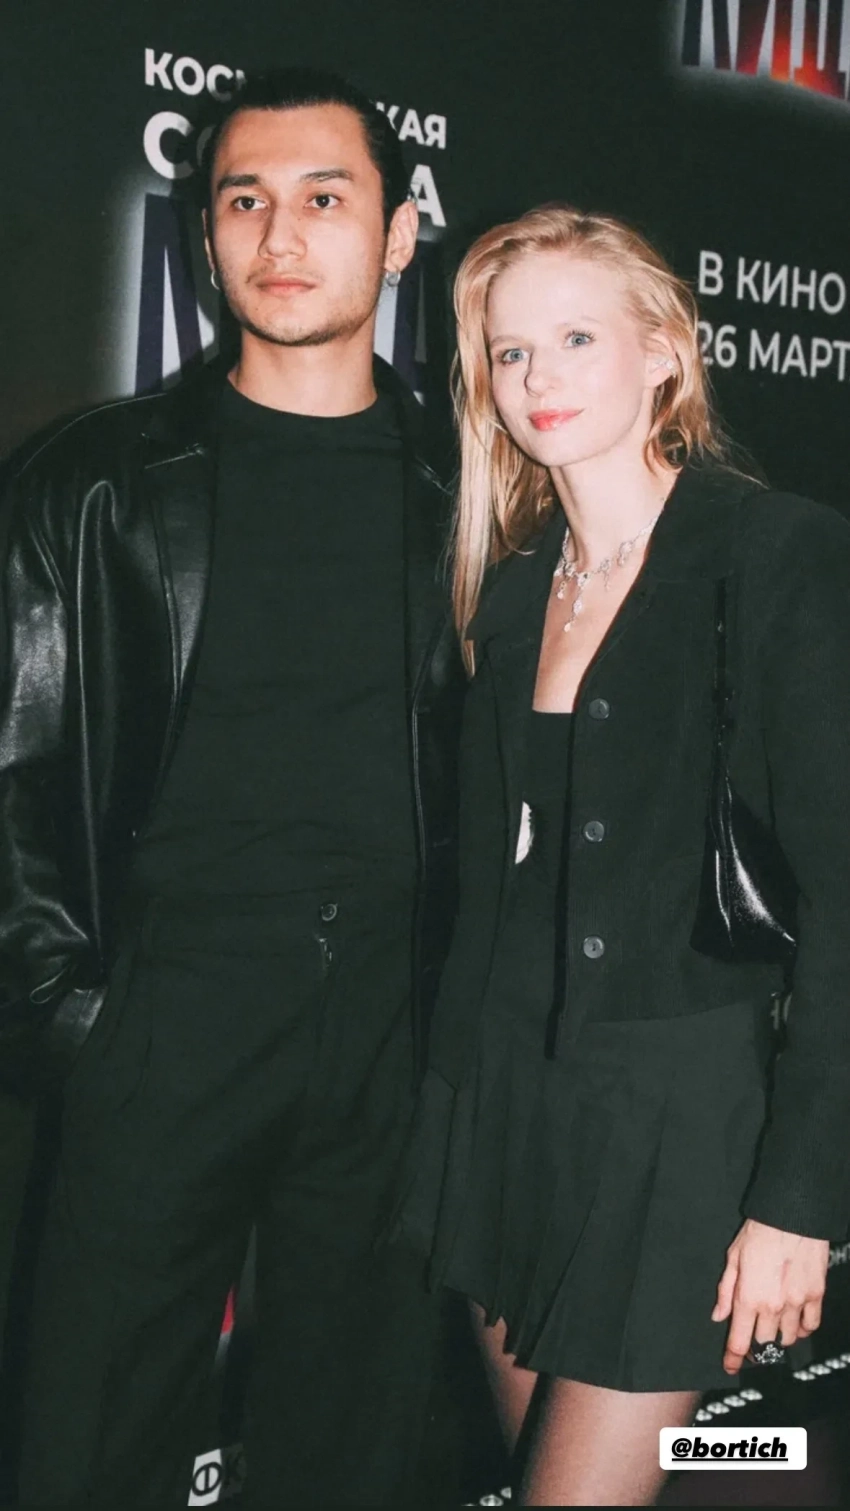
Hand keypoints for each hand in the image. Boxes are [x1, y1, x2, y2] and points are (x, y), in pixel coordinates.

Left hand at [712, 1217, 828, 1374]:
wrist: (791, 1215)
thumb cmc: (760, 1231)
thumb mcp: (733, 1257)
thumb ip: (726, 1291)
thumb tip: (719, 1315)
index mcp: (748, 1298)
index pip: (739, 1341)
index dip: (733, 1358)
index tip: (730, 1366)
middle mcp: (773, 1306)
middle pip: (764, 1343)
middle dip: (756, 1342)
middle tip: (753, 1332)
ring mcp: (797, 1304)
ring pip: (788, 1338)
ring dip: (778, 1336)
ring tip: (773, 1324)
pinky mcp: (816, 1296)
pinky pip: (811, 1325)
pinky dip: (802, 1328)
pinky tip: (796, 1320)